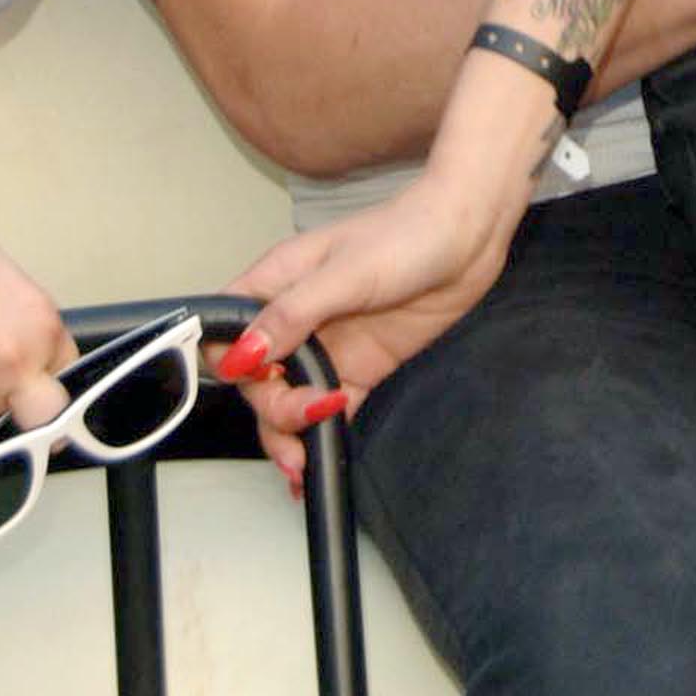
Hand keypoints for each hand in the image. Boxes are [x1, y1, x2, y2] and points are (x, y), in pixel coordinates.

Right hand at [218, 169, 513, 433]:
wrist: (469, 237)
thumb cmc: (407, 234)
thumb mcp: (346, 273)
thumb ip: (291, 315)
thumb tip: (242, 356)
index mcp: (276, 284)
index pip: (225, 333)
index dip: (230, 364)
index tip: (259, 379)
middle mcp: (295, 319)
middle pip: (256, 379)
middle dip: (271, 407)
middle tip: (304, 415)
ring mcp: (328, 345)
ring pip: (288, 400)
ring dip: (288, 433)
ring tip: (301, 462)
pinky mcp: (360, 366)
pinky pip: (329, 409)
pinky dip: (321, 435)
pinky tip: (318, 460)